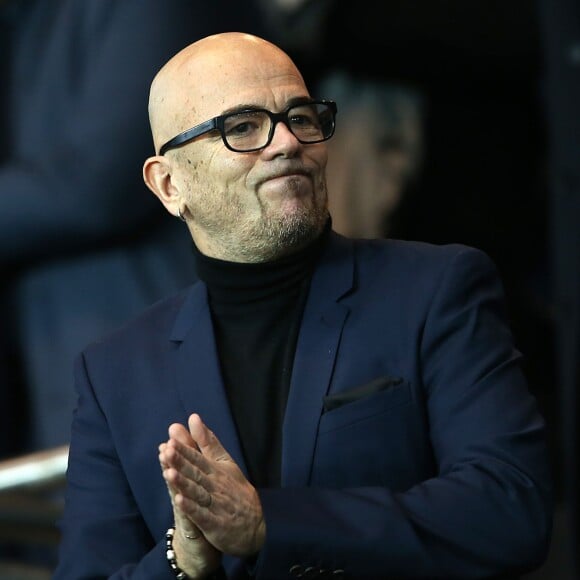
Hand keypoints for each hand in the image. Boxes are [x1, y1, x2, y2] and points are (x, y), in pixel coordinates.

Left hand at [160, 413, 265, 556]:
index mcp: (216, 470)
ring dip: (183, 483)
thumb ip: (206, 442)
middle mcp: (216, 485)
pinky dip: (191, 508)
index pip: (198, 458)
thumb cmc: (235, 490)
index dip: (185, 450)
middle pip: (196, 473)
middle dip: (182, 462)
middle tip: (167, 451)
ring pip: (198, 492)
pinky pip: (202, 515)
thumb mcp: (224, 462)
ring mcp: (216, 505)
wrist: (253, 525)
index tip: (171, 440)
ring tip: (169, 473)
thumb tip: (193, 418)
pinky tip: (179, 501)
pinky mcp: (215, 524)